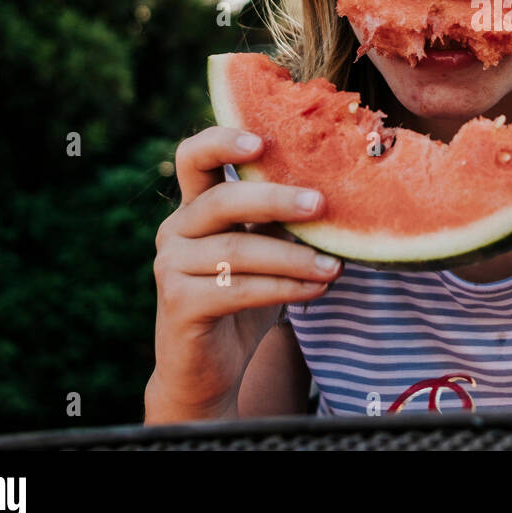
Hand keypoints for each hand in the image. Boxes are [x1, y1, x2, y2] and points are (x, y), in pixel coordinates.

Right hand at [146, 126, 342, 423]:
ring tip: (334, 266)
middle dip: (275, 199)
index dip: (222, 141)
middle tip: (321, 204)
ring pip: (237, 249)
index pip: (194, 157)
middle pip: (222, 200)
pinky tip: (316, 289)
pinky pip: (238, 289)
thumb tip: (341, 193)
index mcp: (195, 207)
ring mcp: (170, 266)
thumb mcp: (264, 252)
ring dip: (293, 256)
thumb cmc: (243, 301)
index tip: (262, 141)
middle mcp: (175, 229)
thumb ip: (281, 222)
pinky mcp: (178, 303)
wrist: (207, 371)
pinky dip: (283, 288)